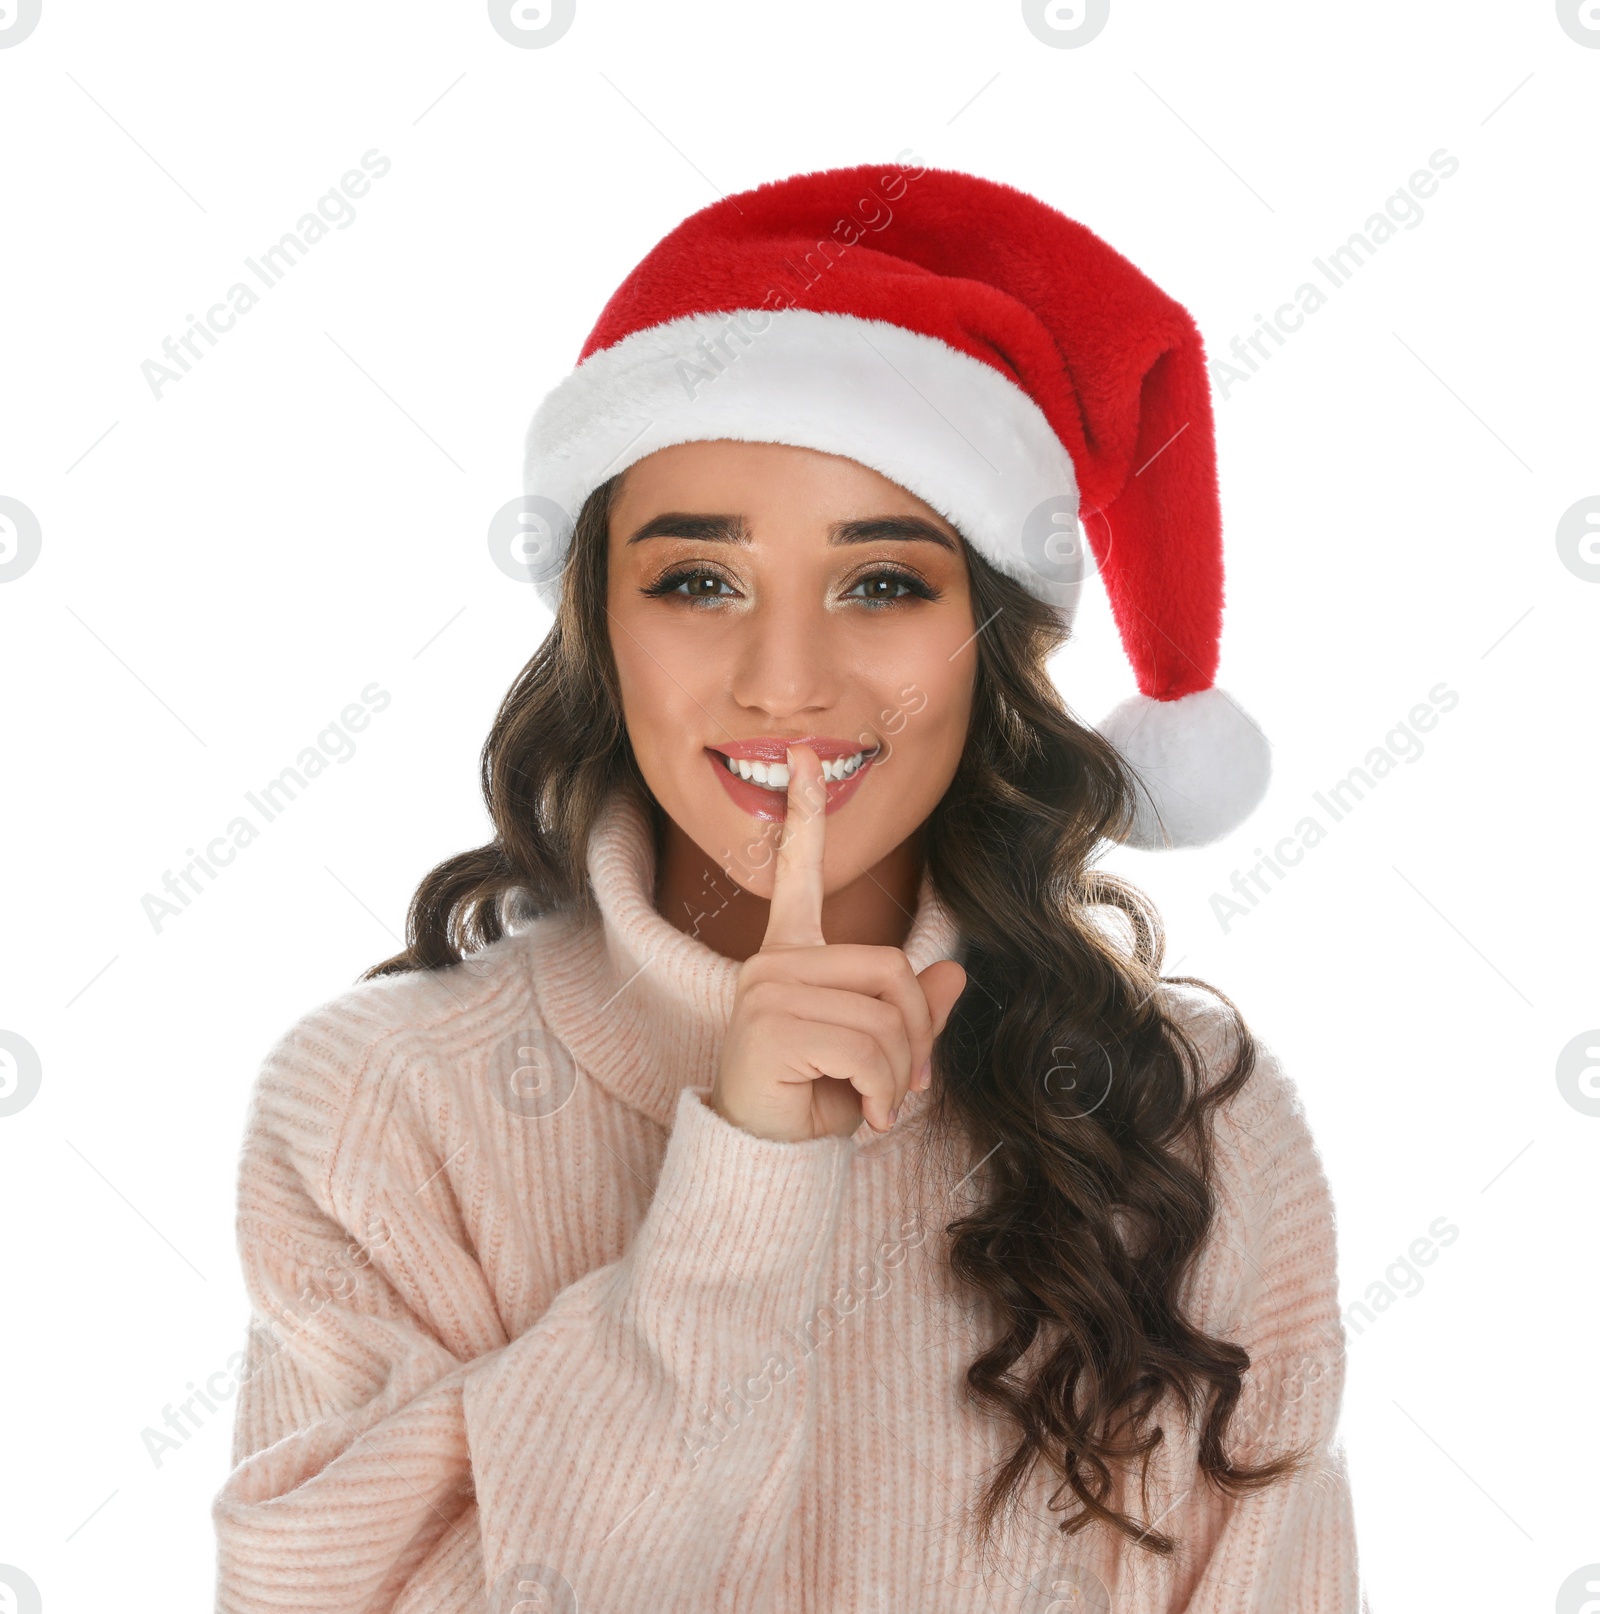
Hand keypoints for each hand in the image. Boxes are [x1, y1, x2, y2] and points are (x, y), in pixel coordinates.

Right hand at [707, 743, 967, 1142]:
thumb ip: (912, 1011)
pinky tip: (864, 1114)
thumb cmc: (813, 1100)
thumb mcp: (875, 1052)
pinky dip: (883, 1090)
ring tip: (877, 1102)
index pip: (798, 875)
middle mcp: (773, 962)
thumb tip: (956, 971)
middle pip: (890, 968)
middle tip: (902, 1085)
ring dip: (899, 1071)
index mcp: (791, 955)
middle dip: (915, 1033)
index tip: (806, 758)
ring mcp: (767, 989)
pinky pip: (867, 1044)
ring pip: (885, 1012)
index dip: (805, 816)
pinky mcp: (771, 1024)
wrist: (766, 1157)